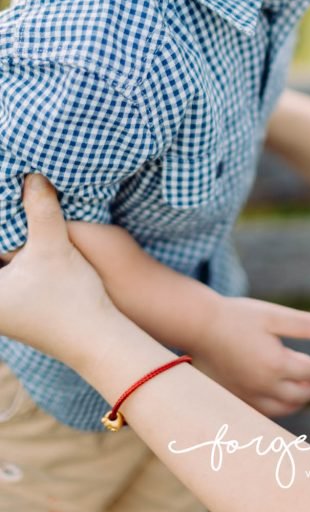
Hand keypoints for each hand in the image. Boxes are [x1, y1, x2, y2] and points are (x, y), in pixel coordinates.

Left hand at [0, 174, 120, 367]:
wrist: (97, 338)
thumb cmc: (70, 300)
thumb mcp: (54, 246)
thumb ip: (40, 207)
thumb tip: (32, 173)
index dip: (3, 216)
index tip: (10, 190)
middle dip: (7, 226)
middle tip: (15, 193)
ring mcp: (1, 306)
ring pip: (3, 260)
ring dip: (11, 240)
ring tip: (24, 208)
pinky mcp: (15, 305)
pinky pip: (7, 269)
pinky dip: (14, 251)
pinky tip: (30, 231)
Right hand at [193, 295, 309, 417]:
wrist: (200, 326)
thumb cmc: (237, 317)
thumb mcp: (273, 315)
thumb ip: (303, 324)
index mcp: (276, 365)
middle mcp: (263, 386)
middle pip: (300, 396)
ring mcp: (248, 395)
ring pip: (282, 409)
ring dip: (299, 400)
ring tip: (306, 387)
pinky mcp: (235, 397)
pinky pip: (263, 412)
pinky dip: (278, 407)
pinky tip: (279, 394)